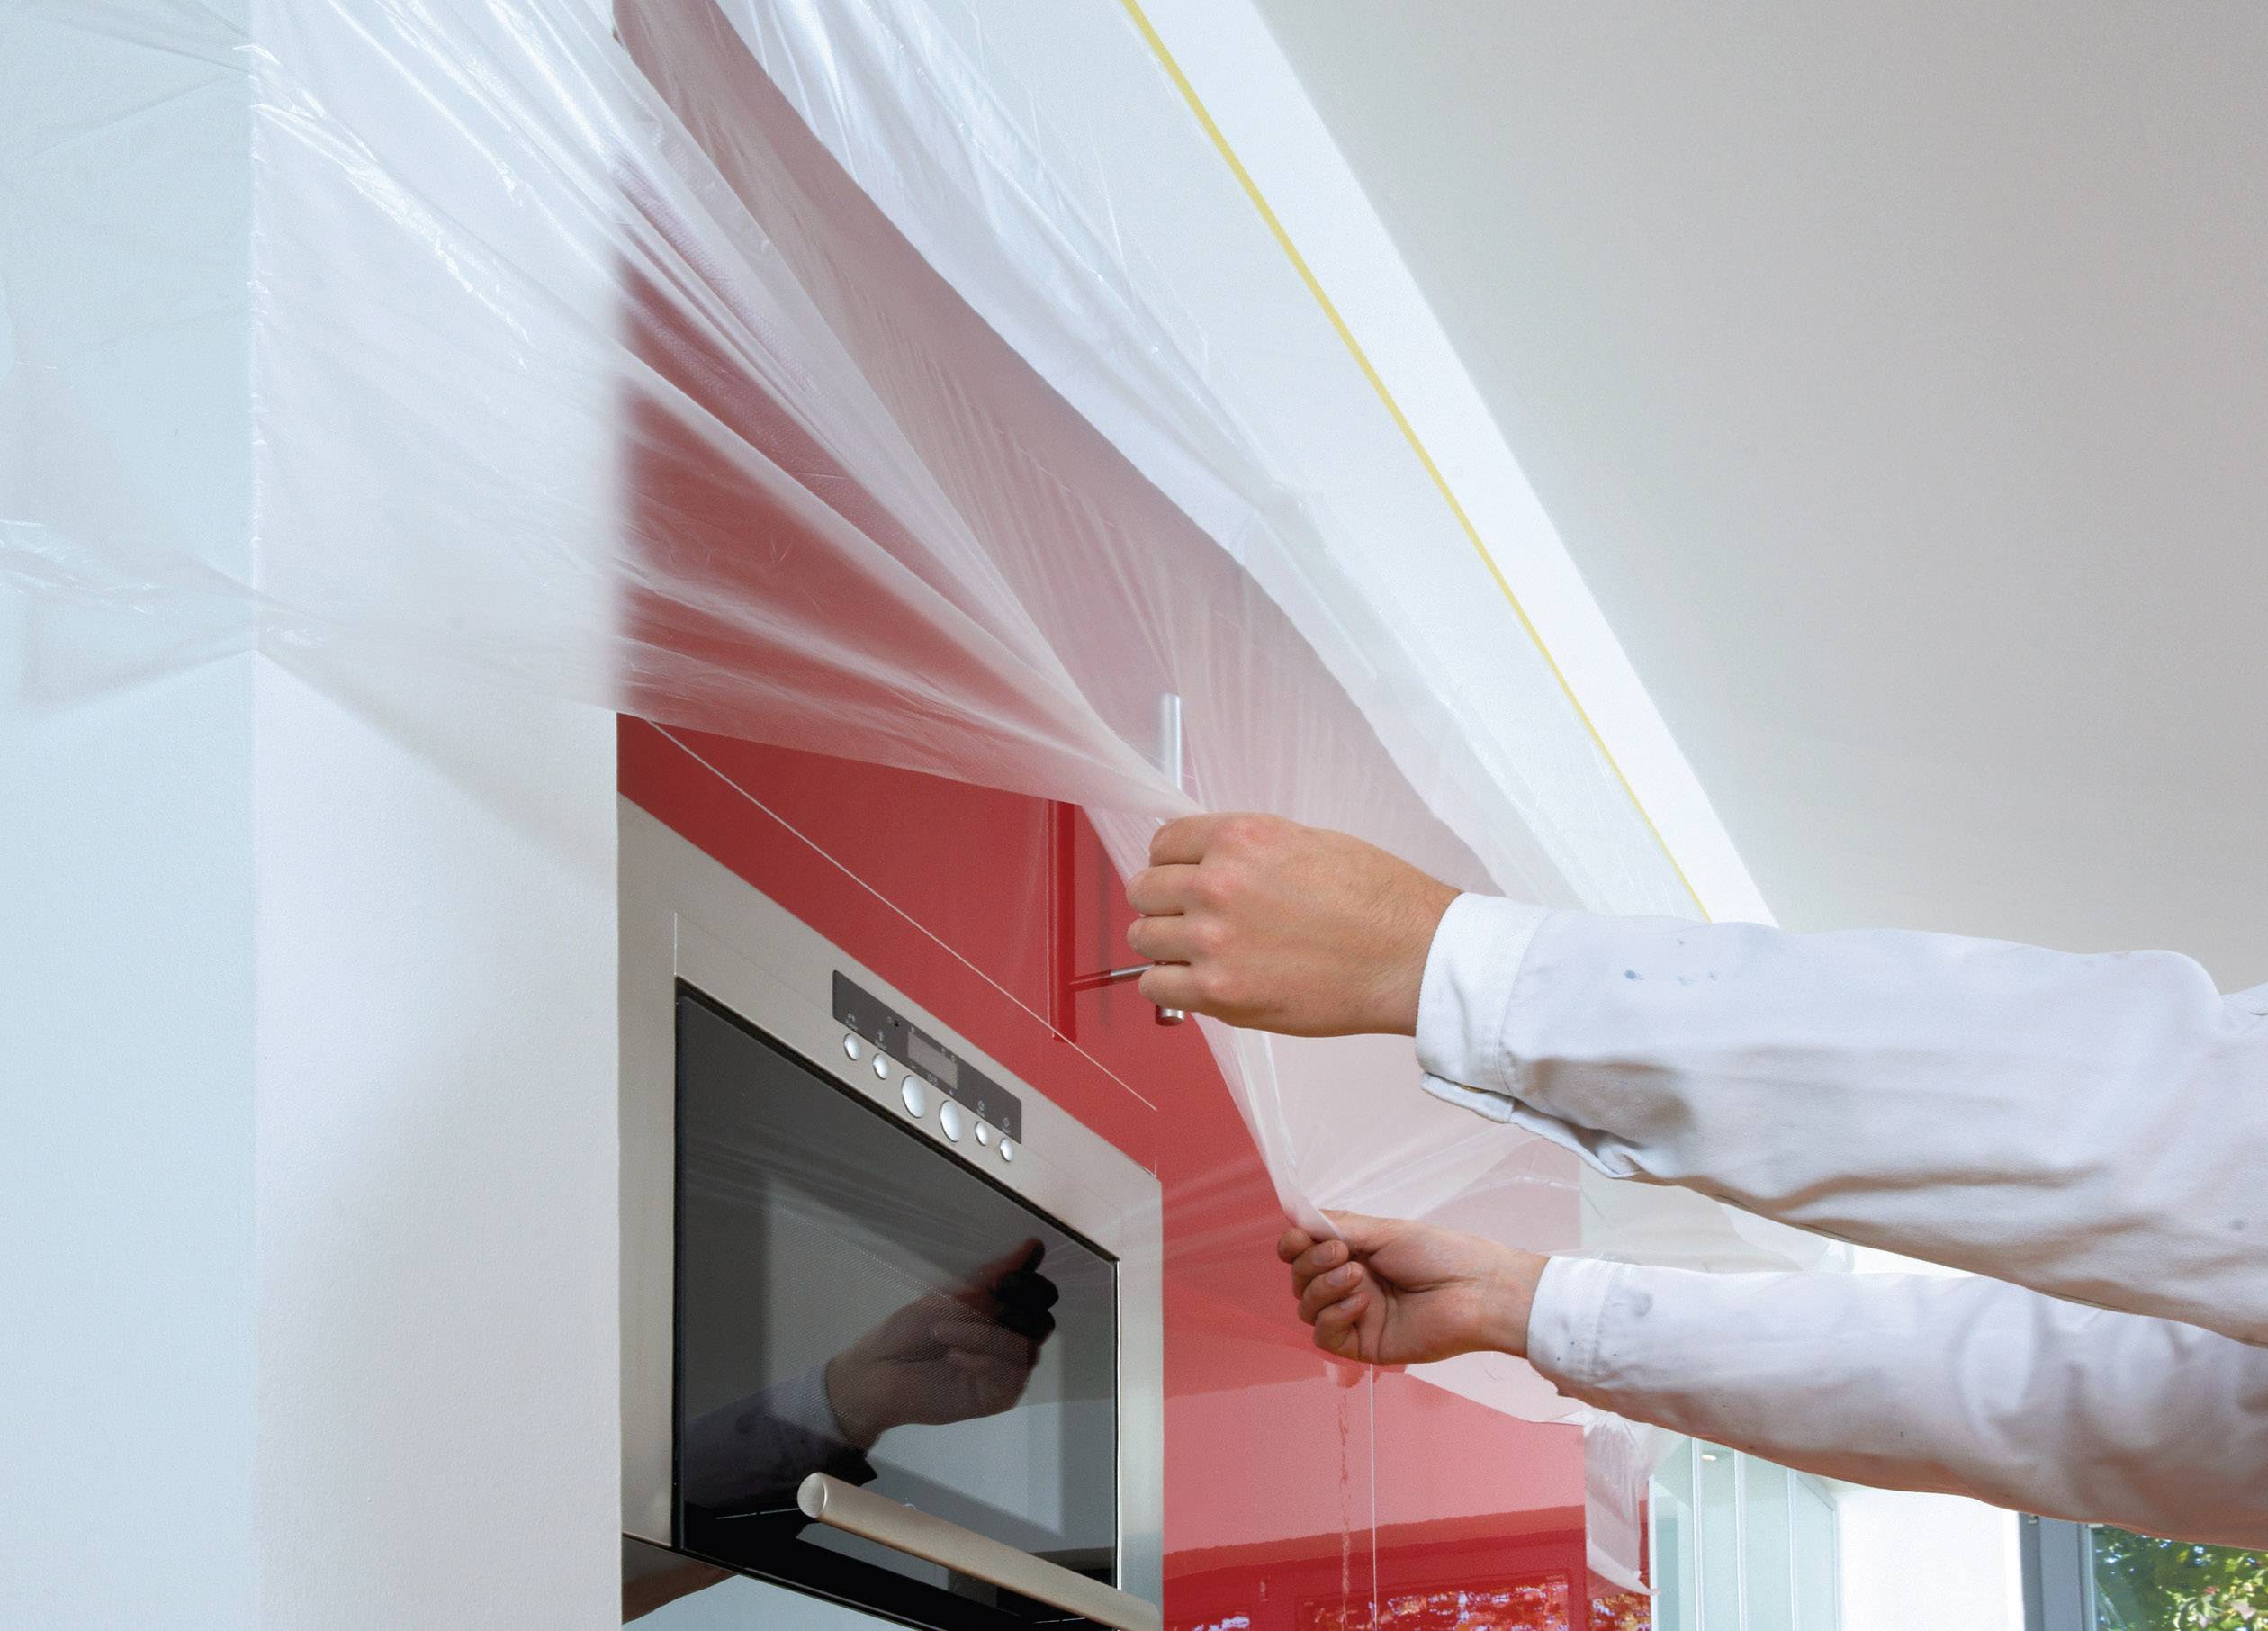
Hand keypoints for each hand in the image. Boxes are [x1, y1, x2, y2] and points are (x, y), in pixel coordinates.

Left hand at [825, 1240, 1057, 1447]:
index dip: (1030, 1285)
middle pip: (1042, 1324)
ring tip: (942, 1331)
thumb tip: (1033, 1245)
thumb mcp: (950, 1295)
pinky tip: (953, 1357)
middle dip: (1013, 1310)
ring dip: (982, 1335)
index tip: (1001, 1279)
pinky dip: (981, 1360)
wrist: (876, 1372)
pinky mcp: (997, 1398)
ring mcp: (1005, 1372)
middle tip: (977, 1303)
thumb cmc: (908, 1332)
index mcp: (1001, 1315)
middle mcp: (1009, 1342)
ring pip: (1024, 1349)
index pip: (1040, 1298)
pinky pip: (1009, 1377)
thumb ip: (993, 1275)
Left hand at [1124, 814, 1458, 1035]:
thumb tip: (1210, 862)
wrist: (1411, 956)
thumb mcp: (1309, 842)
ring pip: (1143, 938)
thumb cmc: (1376, 900)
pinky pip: (1156, 986)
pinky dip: (1169, 985)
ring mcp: (1213, 939)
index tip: (1179, 877)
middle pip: (1144, 890)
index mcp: (1240, 838)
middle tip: (1189, 917)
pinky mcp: (1220, 991)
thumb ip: (1249, 851)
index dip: (1170, 863)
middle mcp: (1217, 883)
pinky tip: (1197, 982)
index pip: (1163, 843)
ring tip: (1197, 953)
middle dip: (1163, 903)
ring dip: (1164, 944)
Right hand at [1279, 1212, 1547, 1365]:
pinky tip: (1360, 1303)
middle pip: (1300, 1278)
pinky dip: (1333, 1316)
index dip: (1294, 1245)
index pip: (1304, 1251)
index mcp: (1355, 1253)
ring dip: (1323, 1287)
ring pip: (1307, 1306)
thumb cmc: (1440, 1253)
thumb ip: (1338, 1226)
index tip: (1299, 1238)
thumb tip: (1295, 1216)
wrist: (1476, 1291)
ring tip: (1357, 1277)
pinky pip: (1325, 1335)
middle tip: (1344, 1254)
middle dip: (1311, 1263)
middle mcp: (1350, 1283)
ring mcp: (1355, 1315)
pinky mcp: (1363, 1345)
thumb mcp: (1385, 1230)